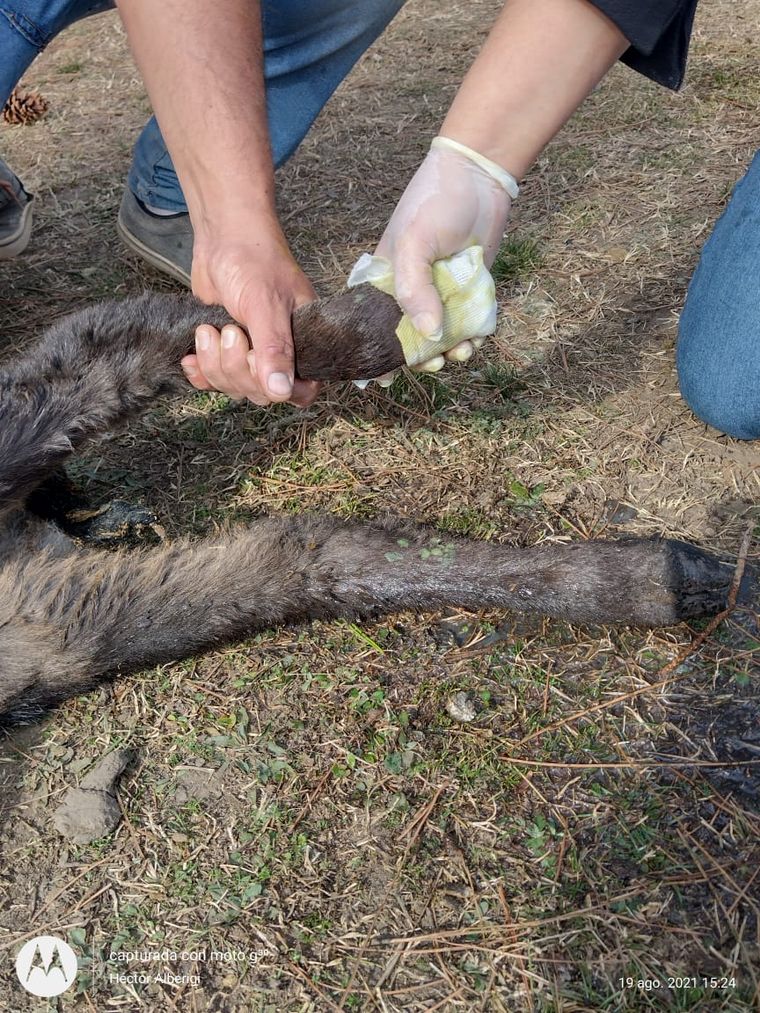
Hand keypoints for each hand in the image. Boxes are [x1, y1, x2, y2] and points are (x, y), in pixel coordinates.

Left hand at [181, 221, 320, 407]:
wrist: (223, 237)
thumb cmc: (255, 260)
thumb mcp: (266, 304)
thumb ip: (274, 349)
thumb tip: (281, 392)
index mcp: (305, 344)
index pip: (302, 391)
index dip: (278, 388)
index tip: (255, 362)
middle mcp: (280, 354)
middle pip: (261, 393)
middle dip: (236, 369)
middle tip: (230, 332)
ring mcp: (250, 354)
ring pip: (234, 388)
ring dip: (215, 365)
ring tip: (208, 331)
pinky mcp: (224, 351)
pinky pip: (213, 380)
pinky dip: (200, 373)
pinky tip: (190, 357)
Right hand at [375, 136, 515, 363]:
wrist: (478, 177)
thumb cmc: (434, 204)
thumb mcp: (413, 244)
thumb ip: (415, 291)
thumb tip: (429, 336)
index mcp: (383, 281)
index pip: (371, 325)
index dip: (375, 353)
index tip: (385, 376)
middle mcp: (410, 292)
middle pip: (408, 339)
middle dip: (419, 358)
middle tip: (432, 363)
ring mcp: (440, 294)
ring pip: (440, 337)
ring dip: (449, 352)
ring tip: (460, 352)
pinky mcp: (467, 292)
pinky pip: (467, 325)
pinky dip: (471, 337)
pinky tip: (475, 339)